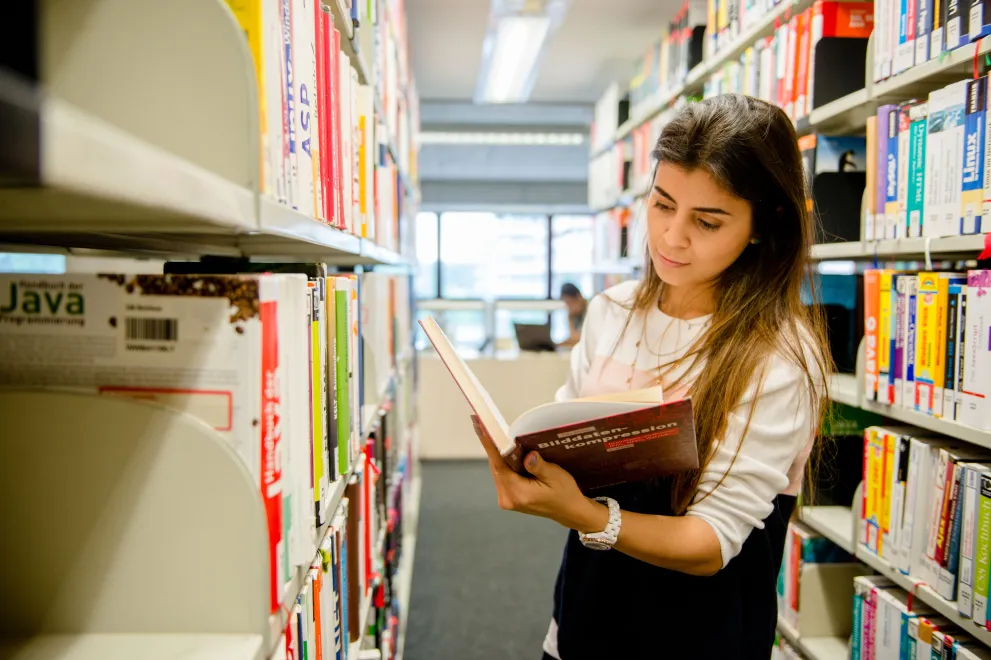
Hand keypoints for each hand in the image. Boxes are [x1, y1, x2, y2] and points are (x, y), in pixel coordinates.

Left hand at [470, 415, 607, 532]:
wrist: (569, 511)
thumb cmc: (565, 494)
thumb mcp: (556, 476)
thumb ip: (539, 466)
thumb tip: (527, 455)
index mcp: (519, 493)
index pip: (499, 464)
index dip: (489, 444)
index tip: (480, 427)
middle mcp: (509, 499)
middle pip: (496, 467)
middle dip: (492, 446)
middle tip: (485, 424)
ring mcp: (507, 500)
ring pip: (498, 471)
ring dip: (498, 454)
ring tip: (493, 433)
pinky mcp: (509, 498)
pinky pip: (502, 476)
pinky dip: (504, 463)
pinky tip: (505, 451)